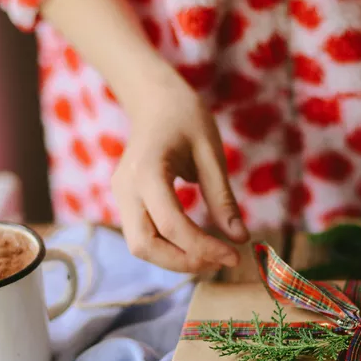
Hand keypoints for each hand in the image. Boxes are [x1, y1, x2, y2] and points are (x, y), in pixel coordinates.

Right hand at [112, 67, 248, 273]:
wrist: (154, 99)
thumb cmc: (186, 118)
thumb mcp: (211, 153)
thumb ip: (222, 198)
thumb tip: (240, 239)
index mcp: (146, 171)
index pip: (172, 225)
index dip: (204, 248)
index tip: (235, 256)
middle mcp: (125, 187)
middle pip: (144, 245)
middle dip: (183, 262)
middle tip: (221, 261)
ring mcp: (120, 195)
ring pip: (140, 246)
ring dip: (175, 260)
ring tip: (212, 256)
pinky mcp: (125, 201)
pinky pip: (142, 235)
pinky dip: (168, 247)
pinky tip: (197, 244)